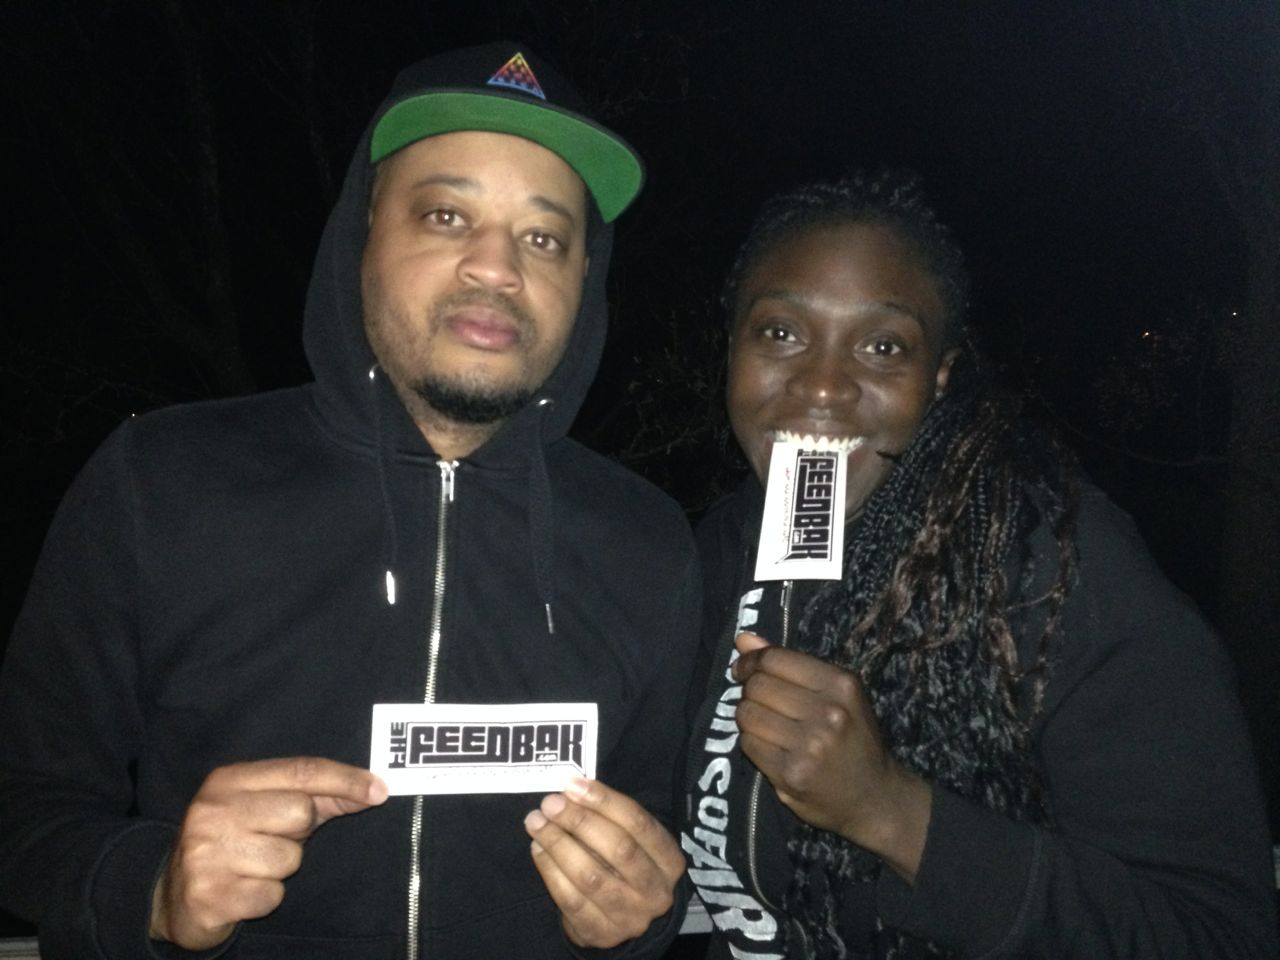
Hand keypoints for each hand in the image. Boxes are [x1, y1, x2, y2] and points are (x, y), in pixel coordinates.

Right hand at [150, 757, 387, 949]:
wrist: (173, 895)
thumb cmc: (236, 841)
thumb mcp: (266, 807)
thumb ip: (319, 795)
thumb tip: (374, 789)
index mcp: (228, 781)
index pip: (301, 770)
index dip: (346, 779)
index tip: (380, 789)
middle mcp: (213, 811)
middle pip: (300, 812)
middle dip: (299, 832)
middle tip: (272, 839)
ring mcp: (206, 854)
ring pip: (289, 859)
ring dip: (281, 869)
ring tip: (252, 867)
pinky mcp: (209, 896)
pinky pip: (272, 896)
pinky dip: (266, 898)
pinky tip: (242, 891)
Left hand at [524, 778, 684, 947]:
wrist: (626, 918)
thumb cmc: (627, 865)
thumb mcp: (633, 840)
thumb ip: (610, 816)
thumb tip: (571, 789)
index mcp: (669, 860)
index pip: (638, 823)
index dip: (604, 801)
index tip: (572, 785)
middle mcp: (655, 891)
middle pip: (618, 849)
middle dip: (579, 821)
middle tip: (550, 803)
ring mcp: (630, 916)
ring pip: (591, 876)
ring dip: (558, 844)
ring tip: (537, 823)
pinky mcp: (601, 933)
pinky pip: (571, 900)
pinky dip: (550, 871)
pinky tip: (539, 849)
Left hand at [732, 632, 930, 881]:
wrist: (875, 798)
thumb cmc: (854, 738)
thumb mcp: (835, 694)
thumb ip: (788, 663)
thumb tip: (742, 638)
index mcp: (842, 684)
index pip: (775, 659)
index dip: (750, 661)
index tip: (743, 669)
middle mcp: (828, 713)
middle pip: (757, 686)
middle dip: (750, 691)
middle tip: (761, 703)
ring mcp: (810, 746)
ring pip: (747, 714)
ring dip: (748, 718)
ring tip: (766, 725)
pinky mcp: (791, 775)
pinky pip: (748, 744)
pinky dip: (751, 742)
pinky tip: (770, 747)